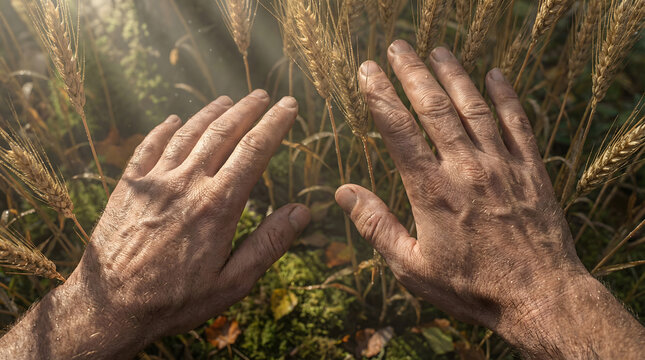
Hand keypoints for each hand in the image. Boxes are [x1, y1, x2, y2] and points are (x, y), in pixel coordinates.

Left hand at [0, 90, 310, 358]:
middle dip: (246, 110)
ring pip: (187, 134)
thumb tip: (302, 212)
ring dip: (210, 113)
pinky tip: (174, 120)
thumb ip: (268, 244)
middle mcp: (187, 183)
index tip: (288, 107)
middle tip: (262, 95)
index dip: (274, 125)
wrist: (110, 307)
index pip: (253, 151)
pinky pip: (148, 147)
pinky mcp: (128, 187)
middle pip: (222, 133)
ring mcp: (155, 182)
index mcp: (218, 205)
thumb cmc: (175, 300)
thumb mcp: (232, 282)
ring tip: (227, 100)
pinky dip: (164, 129)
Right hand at [335, 41, 644, 357]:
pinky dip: (506, 97)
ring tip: (438, 51)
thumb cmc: (469, 286)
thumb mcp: (411, 265)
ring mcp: (502, 166)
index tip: (367, 71)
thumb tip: (342, 192)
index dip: (380, 96)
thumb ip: (376, 225)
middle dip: (413, 73)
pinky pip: (518, 123)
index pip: (399, 131)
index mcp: (432, 191)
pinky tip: (496, 75)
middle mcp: (466, 169)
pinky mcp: (531, 170)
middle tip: (397, 47)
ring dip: (454, 76)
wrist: (538, 296)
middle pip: (435, 108)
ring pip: (474, 108)